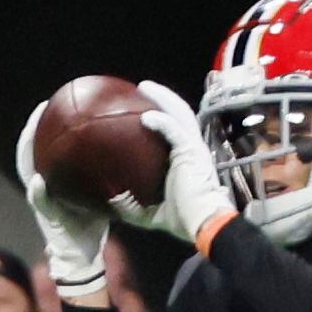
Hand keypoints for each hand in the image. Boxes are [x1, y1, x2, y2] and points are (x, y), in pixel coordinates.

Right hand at [15, 101, 108, 295]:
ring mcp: (40, 200)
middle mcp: (44, 185)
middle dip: (32, 127)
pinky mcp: (44, 217)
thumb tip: (132, 151)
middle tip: (41, 107)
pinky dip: (37, 192)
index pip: (49, 145)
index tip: (56, 101)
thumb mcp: (102, 194)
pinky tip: (39, 181)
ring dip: (26, 153)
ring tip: (28, 135)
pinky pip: (38, 202)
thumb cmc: (95, 224)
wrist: (84, 256)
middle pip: (31, 150)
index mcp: (57, 178)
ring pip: (27, 170)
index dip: (49, 123)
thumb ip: (109, 174)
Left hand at [127, 80, 234, 243]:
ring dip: (163, 98)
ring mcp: (195, 149)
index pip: (177, 131)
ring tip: (144, 86)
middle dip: (163, 98)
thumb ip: (131, 207)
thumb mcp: (150, 214)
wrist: (203, 224)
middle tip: (143, 88)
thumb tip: (109, 204)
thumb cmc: (183, 221)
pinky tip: (146, 116)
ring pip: (181, 113)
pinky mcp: (192, 152)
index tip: (145, 109)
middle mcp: (194, 149)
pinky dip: (161, 121)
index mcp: (187, 160)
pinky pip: (175, 130)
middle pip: (180, 114)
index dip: (164, 116)